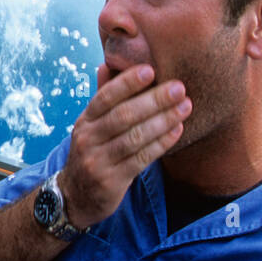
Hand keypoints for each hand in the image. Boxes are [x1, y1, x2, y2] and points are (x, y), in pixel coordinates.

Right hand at [59, 63, 191, 227]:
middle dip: (153, 100)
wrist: (76, 196)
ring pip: (134, 137)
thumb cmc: (93, 153)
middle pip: (122, 116)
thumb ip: (103, 99)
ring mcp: (98, 161)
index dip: (126, 83)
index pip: (104, 97)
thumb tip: (106, 64)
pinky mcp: (111, 181)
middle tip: (179, 88)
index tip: (150, 70)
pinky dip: (161, 143)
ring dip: (163, 120)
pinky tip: (177, 131)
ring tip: (185, 107)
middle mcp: (87, 139)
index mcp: (84, 121)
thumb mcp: (91, 127)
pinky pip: (141, 159)